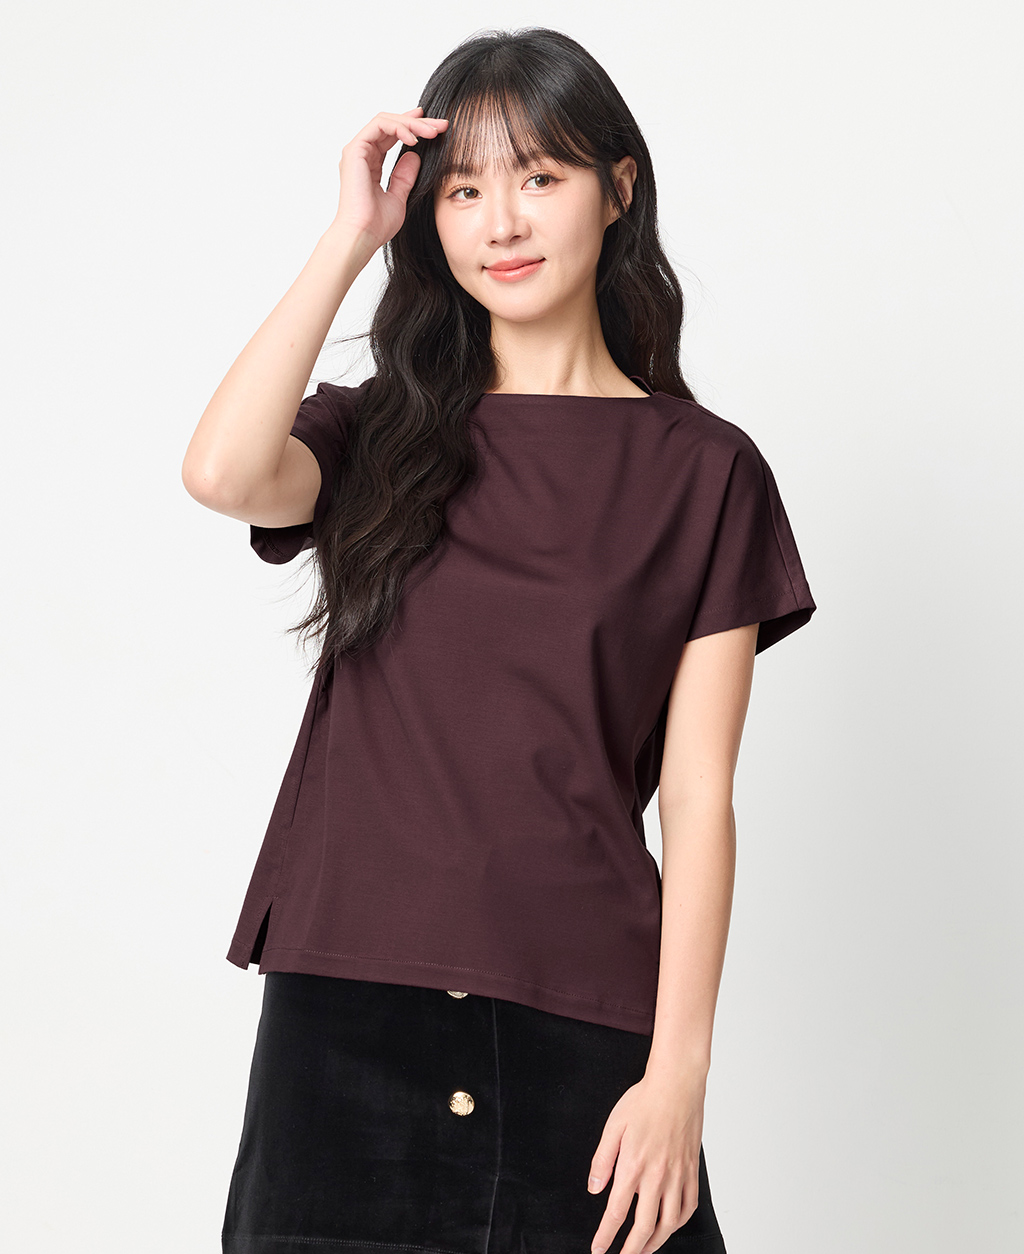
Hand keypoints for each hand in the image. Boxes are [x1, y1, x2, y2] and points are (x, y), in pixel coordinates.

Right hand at [329, 107, 447, 252]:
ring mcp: (356, 151)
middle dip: (418, 122)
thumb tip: (415, 156)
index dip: (412, 127)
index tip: (434, 127)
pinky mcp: (355, 150)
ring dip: (411, 123)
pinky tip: (415, 139)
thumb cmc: (376, 225)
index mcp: (370, 164)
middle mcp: (361, 154)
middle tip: (441, 125)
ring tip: (433, 132)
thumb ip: (405, 176)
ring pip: (385, 121)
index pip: (391, 136)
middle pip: (391, 125)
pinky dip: (399, 128)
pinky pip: (379, 126)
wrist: (362, 236)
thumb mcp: (399, 197)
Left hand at [587, 1069, 705, 1253]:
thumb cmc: (644, 1100)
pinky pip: (688, 1207)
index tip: (598, 1249)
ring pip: (669, 1223)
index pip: (617, 1212)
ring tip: (643, 1249)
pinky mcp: (692, 1170)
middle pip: (644, 1227)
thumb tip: (594, 1188)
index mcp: (634, 1165)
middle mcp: (657, 1176)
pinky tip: (669, 1226)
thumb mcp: (613, 1126)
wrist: (677, 1084)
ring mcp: (678, 1175)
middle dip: (631, 1249)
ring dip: (655, 1243)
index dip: (606, 1235)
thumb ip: (602, 1160)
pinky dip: (678, 1223)